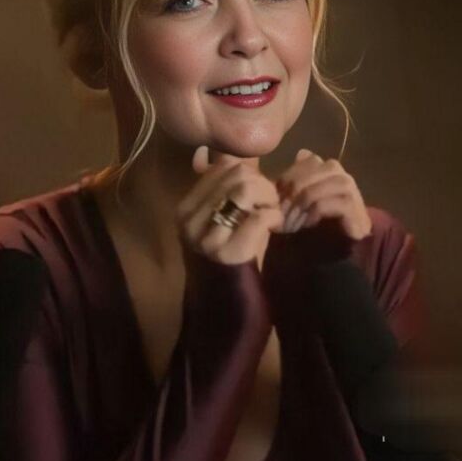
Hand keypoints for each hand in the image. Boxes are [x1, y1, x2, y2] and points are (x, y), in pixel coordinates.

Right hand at [175, 146, 283, 266]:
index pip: (222, 168)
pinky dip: (274, 216)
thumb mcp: (216, 220)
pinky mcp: (228, 253)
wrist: (224, 306)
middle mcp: (190, 221)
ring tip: (272, 214)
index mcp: (185, 209)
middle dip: (263, 184)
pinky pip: (258, 216)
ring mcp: (207, 237)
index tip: (258, 192)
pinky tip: (275, 226)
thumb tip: (222, 154)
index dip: (250, 173)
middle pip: (237, 175)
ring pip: (245, 190)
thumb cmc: (225, 259)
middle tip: (270, 204)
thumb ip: (221, 189)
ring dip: (269, 199)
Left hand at [275, 149, 371, 239]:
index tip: (276, 201)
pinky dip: (313, 214)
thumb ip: (297, 179)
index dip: (288, 178)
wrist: (333, 257)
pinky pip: (329, 203)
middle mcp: (343, 177)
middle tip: (281, 214)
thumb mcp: (298, 201)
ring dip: (302, 204)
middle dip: (292, 191)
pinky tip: (306, 225)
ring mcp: (352, 192)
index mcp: (330, 171)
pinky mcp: (356, 211)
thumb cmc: (312, 229)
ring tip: (292, 222)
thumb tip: (302, 153)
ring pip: (321, 185)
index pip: (309, 159)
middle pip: (315, 169)